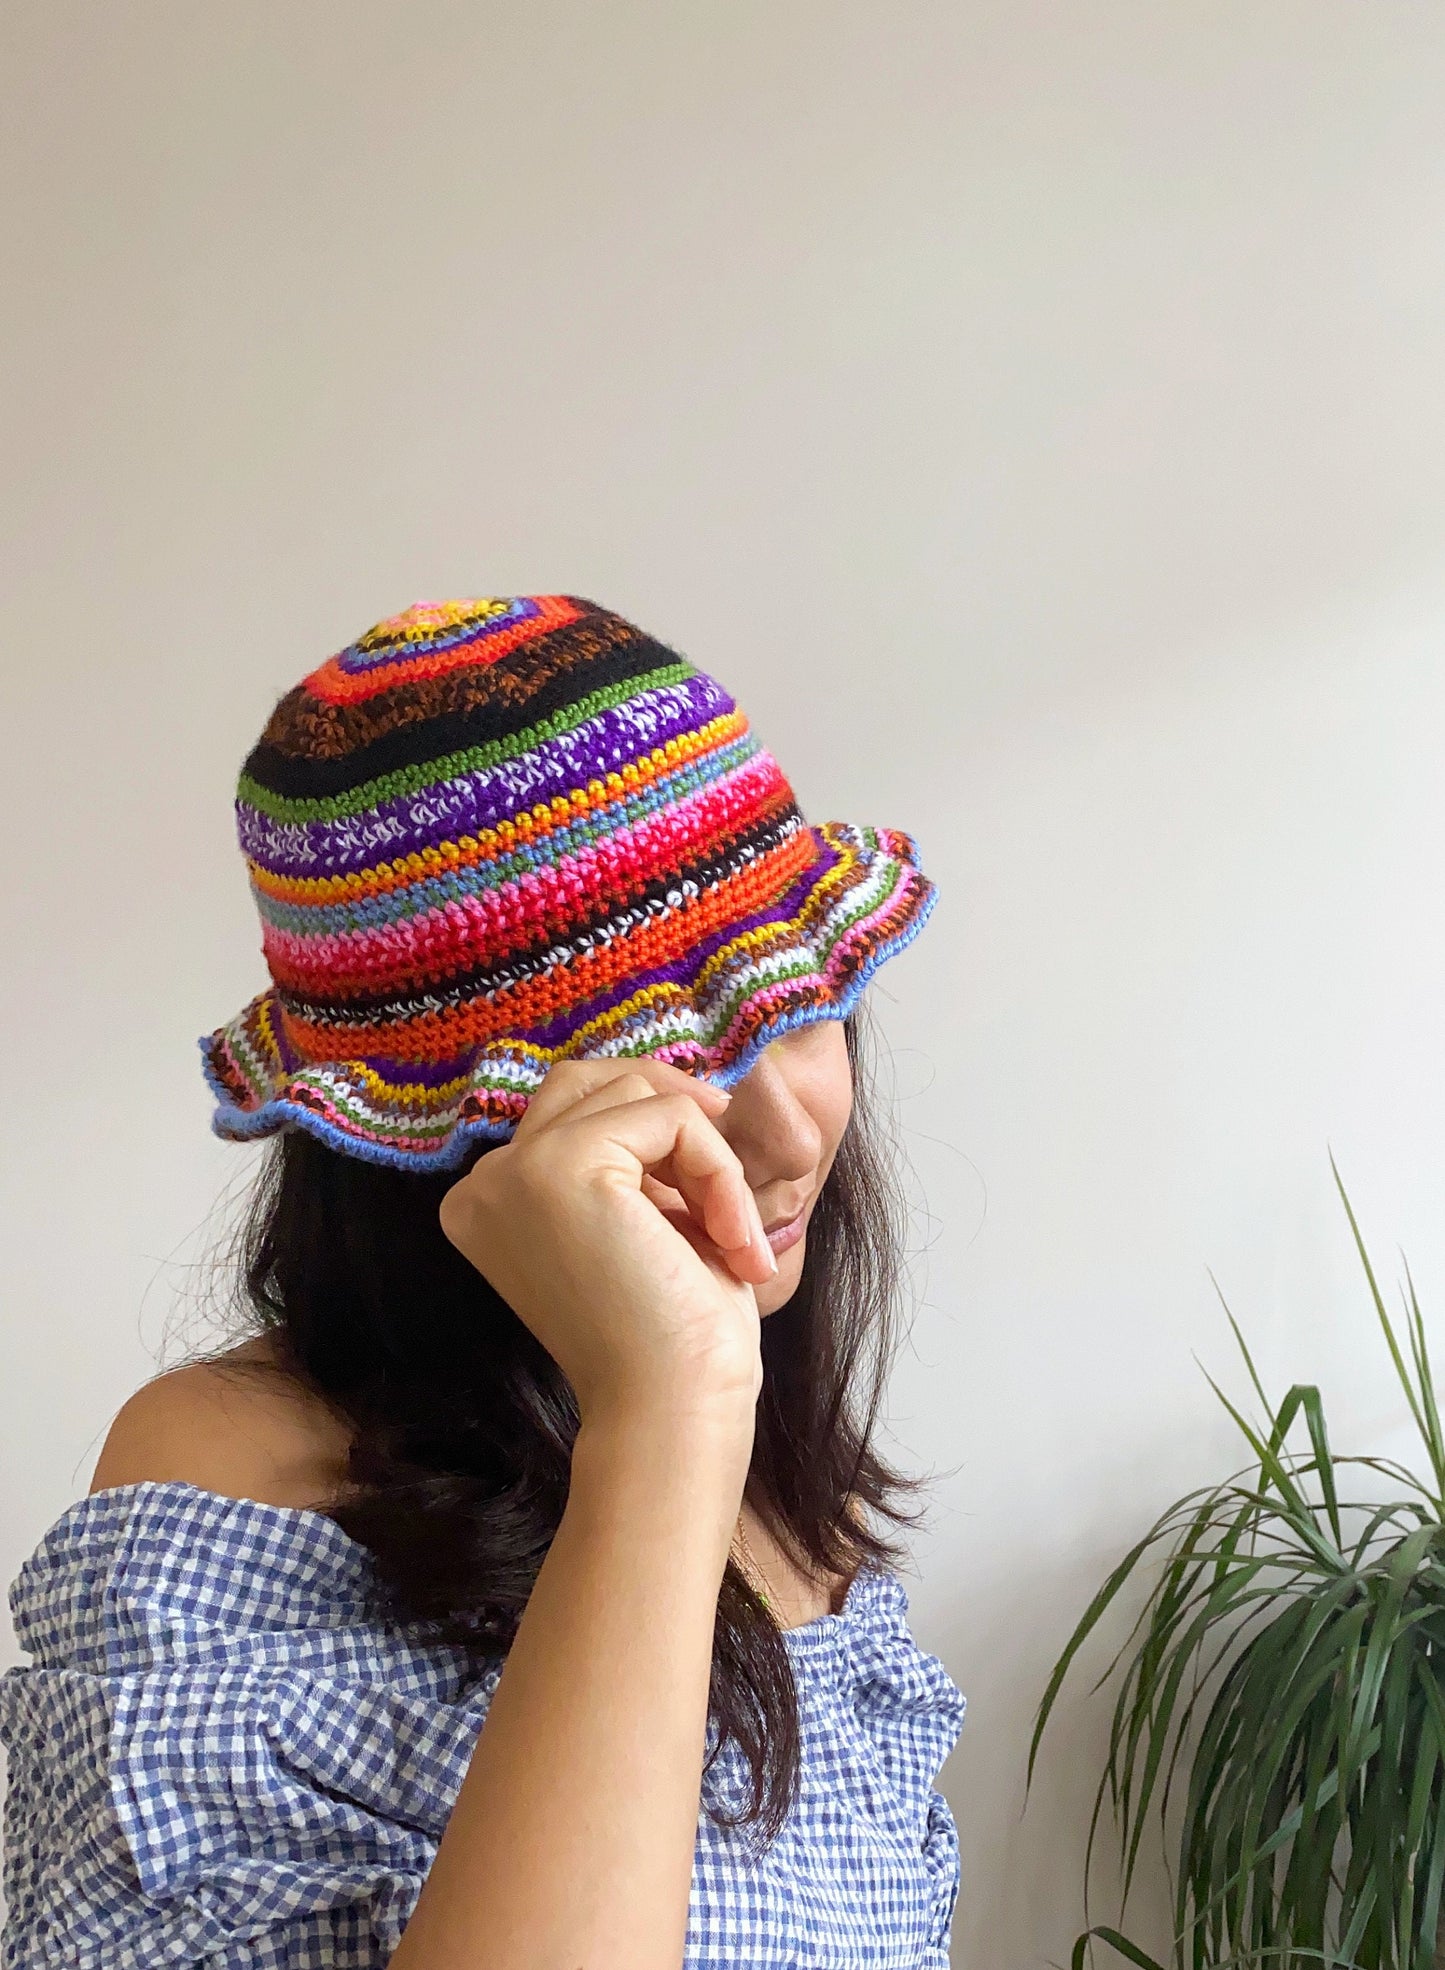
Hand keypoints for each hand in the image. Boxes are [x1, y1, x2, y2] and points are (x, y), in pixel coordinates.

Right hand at [438, 1059, 776, 1425]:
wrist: (671, 1409)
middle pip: (589, 1080)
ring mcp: (514, 1171)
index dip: (653, 1134)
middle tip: (728, 1180)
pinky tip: (732, 1239)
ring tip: (734, 1234)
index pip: (571, 1110)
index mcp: (489, 1202)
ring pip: (636, 1092)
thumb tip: (677, 1085)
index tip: (709, 1197)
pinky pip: (670, 1117)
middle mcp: (482, 1183)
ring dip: (708, 1157)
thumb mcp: (642, 1222)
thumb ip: (632, 1159)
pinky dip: (719, 1169)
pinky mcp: (561, 1167)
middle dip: (674, 1112)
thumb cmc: (671, 1334)